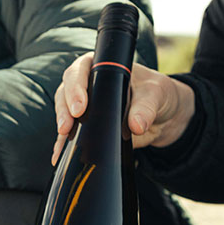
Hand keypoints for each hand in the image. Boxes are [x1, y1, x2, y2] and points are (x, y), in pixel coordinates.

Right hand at [52, 54, 196, 164]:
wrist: (163, 117)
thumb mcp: (156, 95)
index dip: (75, 87)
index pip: (80, 71)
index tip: (80, 106)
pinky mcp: (87, 128)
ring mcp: (85, 108)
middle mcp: (88, 86)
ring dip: (62, 128)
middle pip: (65, 94)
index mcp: (101, 68)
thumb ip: (146, 108)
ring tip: (63, 142)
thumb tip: (136, 125)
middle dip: (64, 111)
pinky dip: (64, 146)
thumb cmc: (157, 95)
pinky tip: (60, 155)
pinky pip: (70, 135)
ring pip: (64, 114)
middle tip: (67, 127)